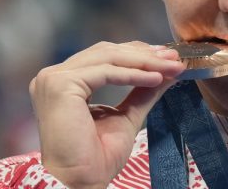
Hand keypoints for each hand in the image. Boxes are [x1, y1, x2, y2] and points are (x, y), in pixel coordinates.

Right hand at [29, 41, 183, 188]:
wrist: (81, 183)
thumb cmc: (97, 158)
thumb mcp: (127, 116)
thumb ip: (143, 90)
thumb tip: (168, 70)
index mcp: (64, 82)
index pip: (104, 56)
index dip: (137, 53)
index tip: (167, 57)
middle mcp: (53, 77)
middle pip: (106, 52)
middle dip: (144, 54)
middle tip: (174, 58)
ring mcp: (53, 79)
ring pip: (108, 58)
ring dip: (143, 62)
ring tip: (170, 68)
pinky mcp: (60, 85)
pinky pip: (106, 72)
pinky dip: (134, 74)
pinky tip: (156, 79)